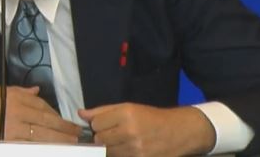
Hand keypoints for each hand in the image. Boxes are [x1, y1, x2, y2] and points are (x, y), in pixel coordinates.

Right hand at [0, 85, 80, 142]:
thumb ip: (19, 92)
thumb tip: (37, 91)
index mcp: (16, 99)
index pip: (43, 107)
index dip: (57, 115)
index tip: (66, 122)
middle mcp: (18, 113)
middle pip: (48, 122)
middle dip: (64, 129)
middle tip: (77, 135)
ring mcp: (14, 131)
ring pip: (42, 137)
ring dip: (59, 141)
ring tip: (70, 145)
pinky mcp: (8, 143)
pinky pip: (30, 147)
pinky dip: (42, 149)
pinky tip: (50, 150)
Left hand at [78, 103, 214, 156]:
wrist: (178, 132)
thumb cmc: (151, 117)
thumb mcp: (129, 107)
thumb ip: (103, 111)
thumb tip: (81, 113)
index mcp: (126, 114)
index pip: (96, 123)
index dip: (98, 124)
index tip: (106, 124)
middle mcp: (130, 131)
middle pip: (99, 140)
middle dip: (103, 137)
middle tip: (114, 134)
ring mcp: (135, 149)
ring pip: (107, 153)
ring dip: (110, 148)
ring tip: (122, 141)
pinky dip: (120, 155)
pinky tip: (127, 149)